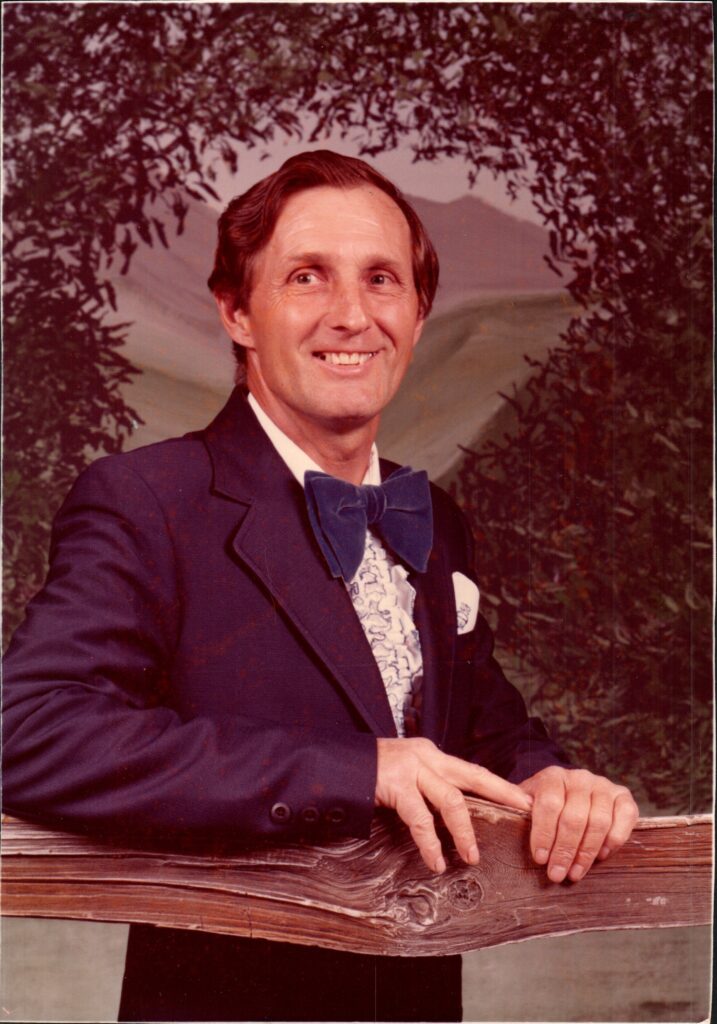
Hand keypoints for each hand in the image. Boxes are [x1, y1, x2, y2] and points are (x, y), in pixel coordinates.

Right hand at [376, 737, 532, 873]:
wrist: (335, 763)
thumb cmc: (369, 773)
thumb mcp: (404, 774)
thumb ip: (426, 786)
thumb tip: (453, 815)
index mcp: (432, 755)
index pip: (473, 770)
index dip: (499, 786)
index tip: (524, 800)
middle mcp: (427, 757)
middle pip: (473, 775)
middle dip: (501, 793)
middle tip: (524, 812)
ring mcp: (411, 769)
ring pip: (451, 800)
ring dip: (464, 832)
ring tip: (472, 857)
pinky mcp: (395, 784)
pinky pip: (419, 818)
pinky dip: (430, 842)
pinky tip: (435, 859)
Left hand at [519, 766, 638, 882]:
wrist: (569, 791)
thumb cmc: (544, 806)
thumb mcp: (526, 804)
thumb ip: (517, 812)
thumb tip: (504, 830)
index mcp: (552, 776)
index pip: (549, 804)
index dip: (544, 833)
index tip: (540, 859)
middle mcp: (579, 777)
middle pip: (574, 817)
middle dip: (565, 850)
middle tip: (557, 874)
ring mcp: (603, 785)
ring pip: (599, 821)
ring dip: (587, 852)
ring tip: (575, 873)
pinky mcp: (623, 796)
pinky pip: (625, 818)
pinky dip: (614, 840)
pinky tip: (600, 856)